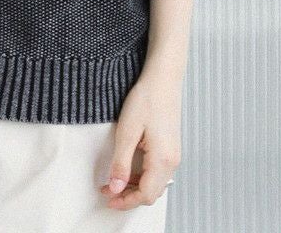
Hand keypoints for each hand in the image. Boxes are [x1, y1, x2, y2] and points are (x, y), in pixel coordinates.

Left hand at [99, 70, 181, 209]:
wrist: (163, 80)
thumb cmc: (146, 100)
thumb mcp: (127, 132)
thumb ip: (121, 163)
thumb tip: (116, 188)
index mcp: (162, 160)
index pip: (145, 194)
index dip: (125, 201)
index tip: (107, 198)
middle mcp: (172, 161)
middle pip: (152, 193)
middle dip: (129, 197)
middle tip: (108, 191)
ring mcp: (174, 155)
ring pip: (155, 184)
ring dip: (135, 187)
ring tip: (115, 180)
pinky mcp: (171, 148)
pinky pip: (157, 172)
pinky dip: (142, 177)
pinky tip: (129, 169)